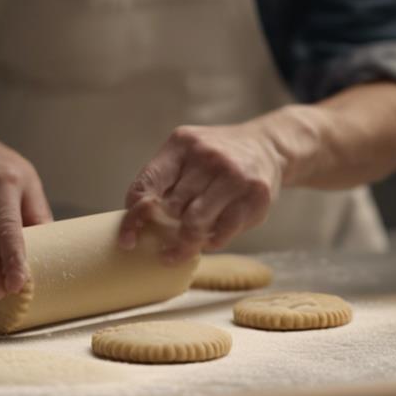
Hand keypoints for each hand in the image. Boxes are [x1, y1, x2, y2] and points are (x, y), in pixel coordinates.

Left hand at [120, 108, 313, 261]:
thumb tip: (134, 223)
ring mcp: (234, 176)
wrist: (268, 147)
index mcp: (181, 144)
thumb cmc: (215, 160)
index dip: (133, 218)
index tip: (128, 241)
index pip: (147, 186)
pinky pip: (222, 233)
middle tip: (164, 242)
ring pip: (194, 225)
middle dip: (164, 230)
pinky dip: (210, 243)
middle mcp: (208, 156)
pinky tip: (209, 238)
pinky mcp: (255, 197)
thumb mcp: (185, 156)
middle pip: (171, 210)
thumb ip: (161, 182)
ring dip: (184, 245)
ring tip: (179, 251)